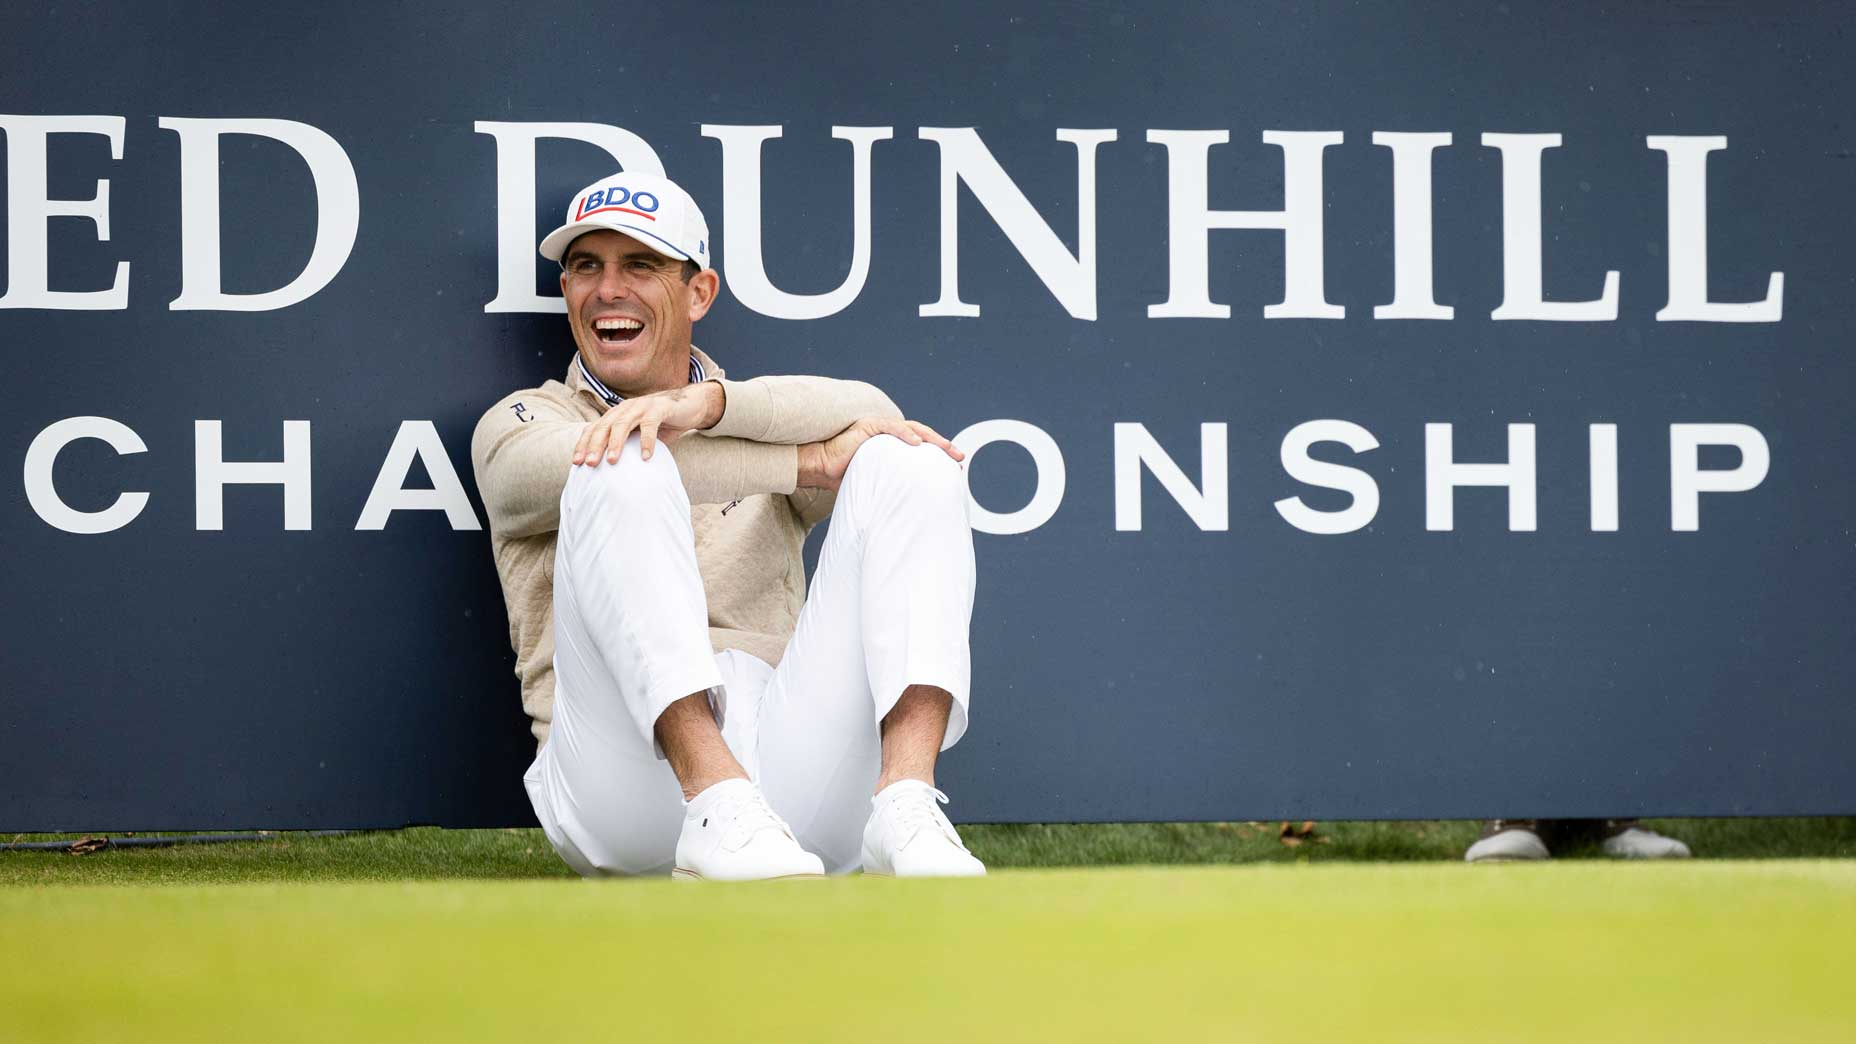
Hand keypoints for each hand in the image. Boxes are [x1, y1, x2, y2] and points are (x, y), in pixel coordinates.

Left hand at [573, 381, 724, 466]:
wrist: (690, 405)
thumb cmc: (662, 424)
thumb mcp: (641, 435)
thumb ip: (628, 447)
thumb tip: (613, 474)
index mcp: (618, 414)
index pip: (595, 428)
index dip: (584, 444)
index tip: (576, 463)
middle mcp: (626, 408)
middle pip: (604, 426)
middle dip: (595, 445)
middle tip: (590, 464)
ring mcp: (642, 406)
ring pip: (623, 424)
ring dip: (616, 443)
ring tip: (613, 461)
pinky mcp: (660, 408)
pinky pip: (650, 425)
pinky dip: (646, 441)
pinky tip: (645, 457)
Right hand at [797, 418, 963, 491]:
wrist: (821, 468)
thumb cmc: (844, 478)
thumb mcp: (876, 484)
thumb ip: (892, 489)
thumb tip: (909, 513)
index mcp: (893, 446)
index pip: (922, 447)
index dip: (939, 455)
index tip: (956, 468)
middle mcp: (889, 434)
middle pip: (923, 436)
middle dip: (943, 446)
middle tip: (959, 457)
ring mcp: (879, 428)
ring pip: (911, 429)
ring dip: (931, 438)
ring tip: (945, 448)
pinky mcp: (868, 427)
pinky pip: (890, 428)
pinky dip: (905, 434)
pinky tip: (917, 443)